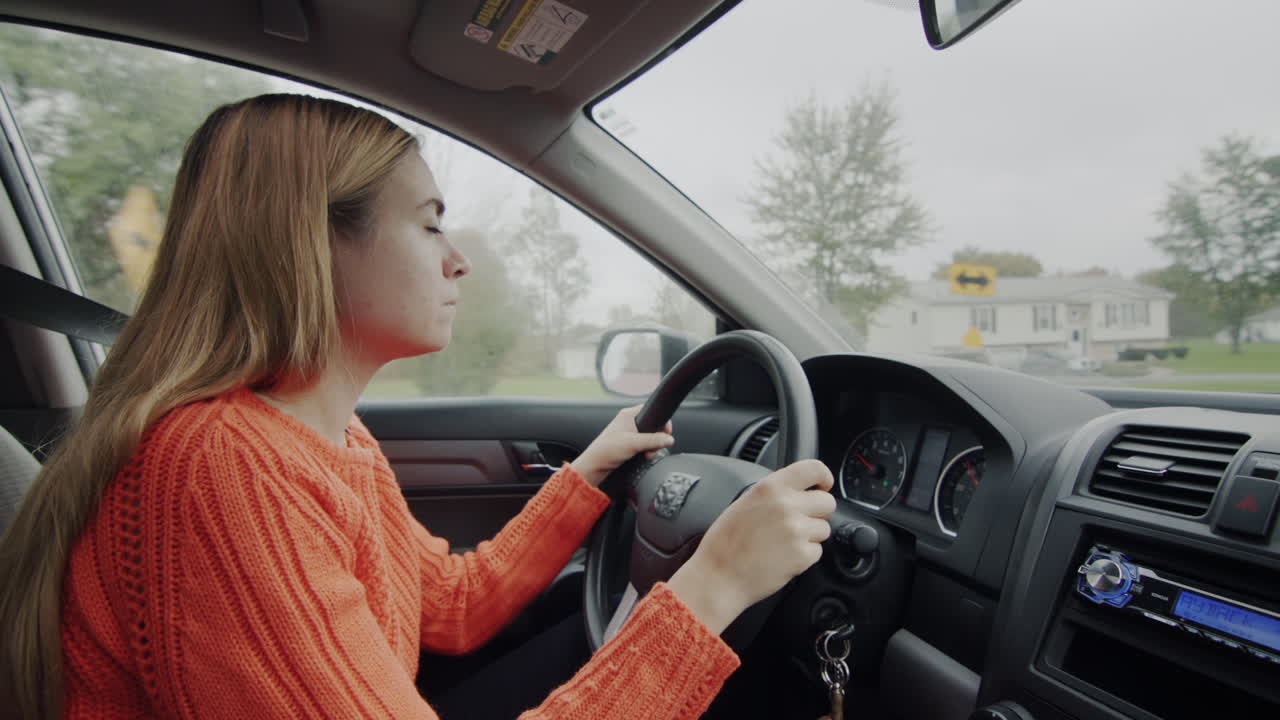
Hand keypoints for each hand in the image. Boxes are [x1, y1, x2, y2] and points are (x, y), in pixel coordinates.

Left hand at [570, 405, 674, 486]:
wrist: (594, 465)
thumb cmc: (607, 450)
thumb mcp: (634, 444)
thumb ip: (653, 441)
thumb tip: (670, 439)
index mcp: (628, 415)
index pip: (651, 411)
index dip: (661, 421)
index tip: (666, 433)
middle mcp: (628, 422)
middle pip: (652, 426)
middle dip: (656, 439)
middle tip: (653, 448)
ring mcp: (628, 433)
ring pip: (649, 437)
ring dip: (651, 447)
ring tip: (646, 454)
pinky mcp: (627, 444)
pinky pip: (643, 445)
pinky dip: (645, 451)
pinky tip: (642, 457)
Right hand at [667, 459, 835, 634]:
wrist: (718, 577)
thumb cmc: (725, 543)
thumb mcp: (745, 502)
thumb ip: (774, 493)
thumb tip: (798, 491)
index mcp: (771, 487)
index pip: (814, 469)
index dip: (824, 478)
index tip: (823, 486)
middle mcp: (786, 505)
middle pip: (827, 502)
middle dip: (817, 512)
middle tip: (799, 522)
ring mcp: (796, 530)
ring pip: (824, 528)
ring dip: (810, 536)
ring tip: (784, 543)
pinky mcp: (802, 555)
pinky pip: (817, 551)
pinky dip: (804, 556)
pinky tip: (783, 557)